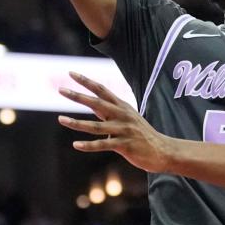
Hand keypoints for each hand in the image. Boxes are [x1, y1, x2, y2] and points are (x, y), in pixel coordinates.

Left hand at [58, 73, 172, 172]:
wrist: (163, 151)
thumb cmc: (142, 135)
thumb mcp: (128, 118)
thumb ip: (110, 112)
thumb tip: (94, 105)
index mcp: (122, 107)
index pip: (101, 90)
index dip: (86, 81)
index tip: (71, 73)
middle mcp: (122, 115)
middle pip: (96, 103)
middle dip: (77, 96)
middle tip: (61, 89)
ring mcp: (123, 130)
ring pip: (95, 126)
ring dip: (76, 123)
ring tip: (61, 119)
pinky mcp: (124, 145)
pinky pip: (102, 145)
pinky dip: (88, 146)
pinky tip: (76, 145)